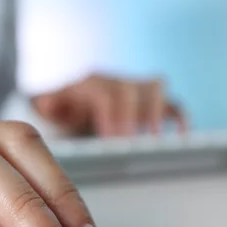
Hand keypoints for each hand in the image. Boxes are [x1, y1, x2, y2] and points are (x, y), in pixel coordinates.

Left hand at [32, 74, 186, 136]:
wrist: (71, 102)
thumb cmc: (63, 110)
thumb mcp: (52, 109)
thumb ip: (49, 106)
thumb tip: (45, 103)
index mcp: (91, 83)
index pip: (106, 94)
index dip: (111, 116)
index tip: (112, 141)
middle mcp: (116, 81)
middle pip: (132, 88)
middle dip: (132, 117)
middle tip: (130, 145)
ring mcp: (135, 89)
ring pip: (155, 87)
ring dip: (158, 112)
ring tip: (153, 140)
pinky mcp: (151, 102)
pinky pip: (172, 103)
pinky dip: (179, 117)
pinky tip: (180, 136)